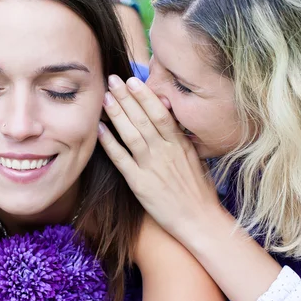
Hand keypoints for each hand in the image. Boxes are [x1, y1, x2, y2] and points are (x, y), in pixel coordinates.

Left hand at [98, 75, 221, 236]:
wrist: (200, 221)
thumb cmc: (199, 190)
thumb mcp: (195, 158)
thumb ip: (180, 137)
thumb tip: (168, 114)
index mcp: (180, 144)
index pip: (161, 113)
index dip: (145, 95)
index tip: (133, 80)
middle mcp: (166, 152)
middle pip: (143, 119)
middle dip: (127, 97)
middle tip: (112, 79)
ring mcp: (152, 167)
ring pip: (132, 134)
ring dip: (117, 114)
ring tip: (105, 97)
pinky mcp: (140, 184)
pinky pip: (122, 159)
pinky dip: (110, 143)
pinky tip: (99, 129)